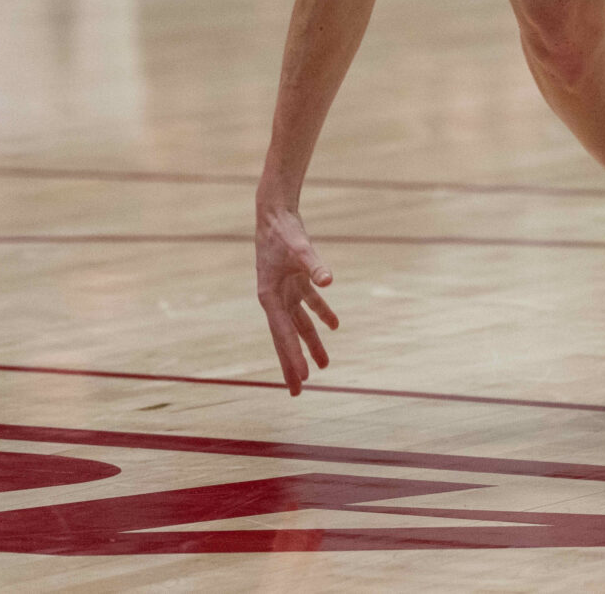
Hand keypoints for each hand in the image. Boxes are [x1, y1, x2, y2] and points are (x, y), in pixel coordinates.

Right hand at [255, 204, 338, 393]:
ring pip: (300, 324)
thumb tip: (328, 281)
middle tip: (298, 392)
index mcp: (269, 297)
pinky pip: (309, 303)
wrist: (275, 212)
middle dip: (293, 364)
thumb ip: (315, 265)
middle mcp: (275, 299)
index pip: (284, 335)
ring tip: (325, 365)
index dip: (293, 358)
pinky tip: (334, 326)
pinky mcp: (295, 280)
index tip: (301, 379)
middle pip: (286, 338)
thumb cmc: (283, 231)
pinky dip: (322, 313)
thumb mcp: (300, 248)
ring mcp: (285, 290)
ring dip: (312, 343)